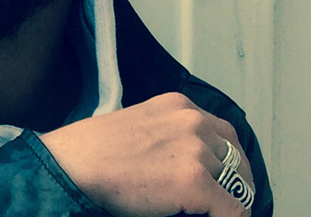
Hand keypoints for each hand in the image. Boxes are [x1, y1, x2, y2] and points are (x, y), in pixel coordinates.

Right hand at [40, 92, 253, 216]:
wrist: (74, 164)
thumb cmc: (92, 149)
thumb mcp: (136, 123)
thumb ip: (166, 134)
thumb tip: (180, 161)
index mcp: (177, 105)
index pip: (222, 131)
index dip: (225, 159)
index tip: (223, 178)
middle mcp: (192, 121)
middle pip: (236, 156)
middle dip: (237, 180)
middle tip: (228, 200)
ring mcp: (196, 151)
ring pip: (237, 184)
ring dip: (229, 201)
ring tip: (218, 213)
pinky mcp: (195, 182)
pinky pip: (232, 209)